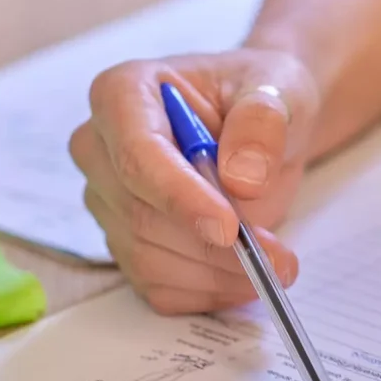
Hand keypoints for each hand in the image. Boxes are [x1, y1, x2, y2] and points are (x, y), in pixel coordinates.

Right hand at [69, 49, 318, 313]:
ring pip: (148, 258)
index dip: (179, 196)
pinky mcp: (126, 243)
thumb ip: (262, 122)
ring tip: (276, 265)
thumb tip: (242, 177)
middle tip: (279, 259)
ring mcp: (108, 201)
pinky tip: (246, 278)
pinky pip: (157, 286)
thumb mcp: (278, 88)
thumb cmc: (259, 97)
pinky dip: (207, 291)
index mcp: (123, 93)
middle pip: (140, 214)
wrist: (262, 129)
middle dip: (211, 247)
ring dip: (216, 274)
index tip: (229, 227)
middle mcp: (101, 149)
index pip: (137, 154)